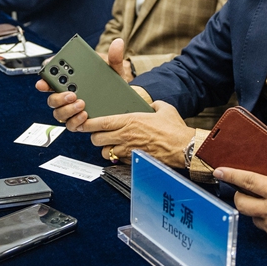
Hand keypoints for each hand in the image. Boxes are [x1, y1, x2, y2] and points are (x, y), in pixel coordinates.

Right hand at [36, 39, 145, 129]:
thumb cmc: (112, 86)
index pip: (51, 78)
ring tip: (81, 104)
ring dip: (67, 109)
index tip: (45, 75)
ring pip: (58, 113)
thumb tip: (118, 43)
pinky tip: (85, 115)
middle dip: (58, 96)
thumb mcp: (114, 71)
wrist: (123, 104)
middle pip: (52, 98)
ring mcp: (71, 110)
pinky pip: (70, 125)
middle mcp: (67, 96)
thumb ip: (114, 58)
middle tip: (71, 93)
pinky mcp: (78, 122)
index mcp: (71, 81)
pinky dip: (75, 120)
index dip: (45, 76)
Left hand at [80, 101, 194, 166]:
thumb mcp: (164, 109)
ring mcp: (128, 150)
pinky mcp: (133, 161)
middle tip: (98, 134)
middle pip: (97, 138)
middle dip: (94, 136)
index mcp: (130, 121)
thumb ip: (154, 104)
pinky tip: (123, 153)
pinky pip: (117, 161)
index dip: (88, 123)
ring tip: (110, 145)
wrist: (183, 148)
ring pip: (104, 152)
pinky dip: (117, 157)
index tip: (83, 121)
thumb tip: (152, 105)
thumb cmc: (175, 130)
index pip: (102, 122)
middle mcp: (126, 136)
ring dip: (105, 148)